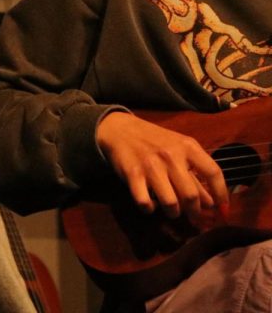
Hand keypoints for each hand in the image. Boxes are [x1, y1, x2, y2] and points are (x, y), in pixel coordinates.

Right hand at [96, 111, 228, 220]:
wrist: (121, 129)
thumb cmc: (156, 141)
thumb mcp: (179, 151)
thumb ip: (196, 175)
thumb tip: (212, 204)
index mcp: (188, 147)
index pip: (213, 173)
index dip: (222, 195)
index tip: (223, 211)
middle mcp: (171, 156)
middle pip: (191, 196)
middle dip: (194, 212)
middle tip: (193, 216)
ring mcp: (151, 165)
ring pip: (170, 203)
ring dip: (174, 213)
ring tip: (173, 211)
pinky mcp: (132, 174)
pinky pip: (145, 202)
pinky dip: (150, 209)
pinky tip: (151, 205)